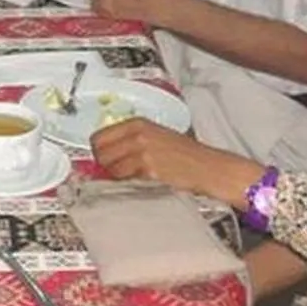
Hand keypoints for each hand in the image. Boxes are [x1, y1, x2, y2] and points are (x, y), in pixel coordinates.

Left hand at [91, 119, 238, 195]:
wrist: (207, 166)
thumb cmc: (185, 154)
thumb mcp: (156, 136)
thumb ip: (131, 139)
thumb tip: (106, 152)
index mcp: (138, 123)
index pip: (99, 136)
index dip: (99, 150)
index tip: (104, 157)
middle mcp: (138, 135)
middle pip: (100, 152)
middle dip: (104, 164)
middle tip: (117, 169)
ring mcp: (143, 152)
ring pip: (110, 168)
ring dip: (117, 175)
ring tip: (133, 175)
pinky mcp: (149, 169)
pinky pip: (125, 179)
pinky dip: (129, 182)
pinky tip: (143, 180)